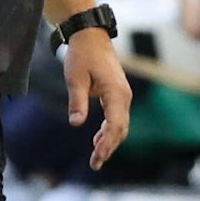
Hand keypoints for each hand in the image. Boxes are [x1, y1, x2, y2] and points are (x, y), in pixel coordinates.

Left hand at [63, 29, 130, 171]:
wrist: (90, 36)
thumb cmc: (82, 55)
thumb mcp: (75, 78)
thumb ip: (77, 101)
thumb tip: (76, 124)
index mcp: (116, 92)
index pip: (115, 124)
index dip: (106, 143)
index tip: (96, 156)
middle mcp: (124, 96)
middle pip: (121, 129)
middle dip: (109, 148)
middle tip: (95, 164)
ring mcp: (123, 95)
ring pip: (121, 125)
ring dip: (110, 142)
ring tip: (96, 158)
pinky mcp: (118, 94)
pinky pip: (118, 118)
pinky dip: (110, 131)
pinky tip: (98, 140)